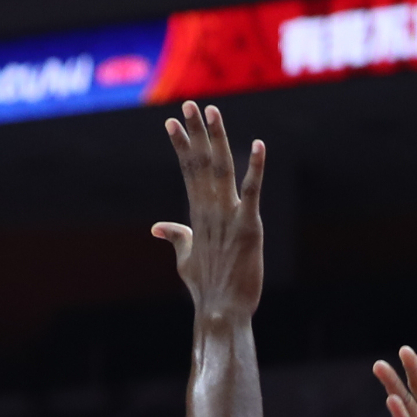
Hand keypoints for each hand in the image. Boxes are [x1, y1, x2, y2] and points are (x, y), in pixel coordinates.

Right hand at [153, 102, 263, 322]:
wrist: (221, 313)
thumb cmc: (206, 289)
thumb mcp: (185, 259)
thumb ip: (176, 237)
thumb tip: (158, 227)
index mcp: (197, 216)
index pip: (188, 172)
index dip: (182, 146)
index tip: (172, 122)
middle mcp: (210, 211)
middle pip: (201, 164)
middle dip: (195, 133)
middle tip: (188, 104)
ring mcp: (229, 218)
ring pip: (222, 170)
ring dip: (217, 139)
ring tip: (212, 111)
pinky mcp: (249, 228)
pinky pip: (253, 192)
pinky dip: (255, 168)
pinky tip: (258, 145)